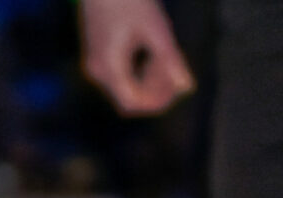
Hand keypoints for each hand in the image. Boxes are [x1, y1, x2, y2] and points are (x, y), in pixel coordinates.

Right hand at [79, 0, 193, 114]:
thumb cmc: (130, 0)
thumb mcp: (156, 29)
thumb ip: (171, 60)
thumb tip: (187, 86)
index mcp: (110, 68)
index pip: (133, 102)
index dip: (157, 101)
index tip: (178, 88)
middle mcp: (98, 72)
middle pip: (129, 97)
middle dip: (155, 90)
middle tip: (176, 69)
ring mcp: (96, 64)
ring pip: (125, 87)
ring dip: (148, 80)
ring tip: (166, 58)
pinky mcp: (98, 55)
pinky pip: (120, 75)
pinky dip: (138, 71)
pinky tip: (152, 53)